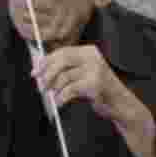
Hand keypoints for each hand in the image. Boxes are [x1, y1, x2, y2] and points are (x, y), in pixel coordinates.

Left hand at [33, 43, 155, 156]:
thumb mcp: (82, 75)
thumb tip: (40, 67)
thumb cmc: (99, 91)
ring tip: (54, 97)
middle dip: (48, 74)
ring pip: (64, 77)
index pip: (62, 52)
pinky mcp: (95, 84)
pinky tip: (60, 102)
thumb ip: (65, 70)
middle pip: (62, 60)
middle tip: (42, 86)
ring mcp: (95, 70)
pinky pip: (70, 90)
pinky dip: (61, 98)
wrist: (120, 104)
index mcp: (89, 52)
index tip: (35, 72)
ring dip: (55, 90)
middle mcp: (93, 57)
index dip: (46, 61)